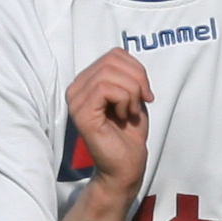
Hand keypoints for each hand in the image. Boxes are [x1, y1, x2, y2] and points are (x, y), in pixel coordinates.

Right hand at [63, 47, 154, 192]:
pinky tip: (124, 116)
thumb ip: (128, 75)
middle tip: (143, 101)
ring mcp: (75, 102)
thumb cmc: (129, 133)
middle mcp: (76, 89)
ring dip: (131, 92)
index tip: (146, 93)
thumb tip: (128, 60)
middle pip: (111, 60)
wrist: (126, 166)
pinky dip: (124, 99)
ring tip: (131, 111)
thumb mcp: (132, 96)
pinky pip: (105, 89)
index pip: (114, 54)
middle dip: (137, 79)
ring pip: (108, 73)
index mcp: (86, 82)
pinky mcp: (81, 114)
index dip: (137, 69)